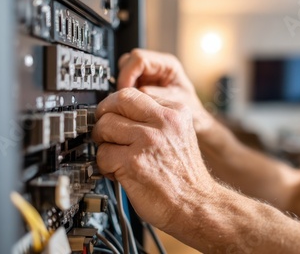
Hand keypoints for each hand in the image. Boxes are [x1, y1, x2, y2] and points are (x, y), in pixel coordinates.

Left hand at [92, 88, 215, 229]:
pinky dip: (104, 166)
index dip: (117, 106)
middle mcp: (164, 122)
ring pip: (105, 126)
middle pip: (116, 102)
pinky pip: (102, 154)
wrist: (197, 205)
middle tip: (105, 131)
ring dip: (102, 143)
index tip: (113, 116)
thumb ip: (156, 120)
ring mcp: (148, 141)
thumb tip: (122, 112)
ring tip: (114, 156)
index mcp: (176, 112)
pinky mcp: (133, 163)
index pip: (133, 94)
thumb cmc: (185, 176)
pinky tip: (118, 173)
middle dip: (104, 117)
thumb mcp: (180, 135)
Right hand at [117, 49, 212, 133]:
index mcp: (168, 64)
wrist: (194, 121)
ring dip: (123, 88)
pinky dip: (126, 94)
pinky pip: (128, 84)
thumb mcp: (177, 101)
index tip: (124, 91)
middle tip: (123, 98)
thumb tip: (140, 92)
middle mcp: (157, 66)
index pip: (140, 59)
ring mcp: (148, 75)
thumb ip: (159, 95)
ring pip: (125, 71)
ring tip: (127, 103)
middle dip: (123, 80)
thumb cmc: (192, 111)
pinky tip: (130, 106)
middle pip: (129, 62)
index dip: (128, 74)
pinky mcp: (142, 84)